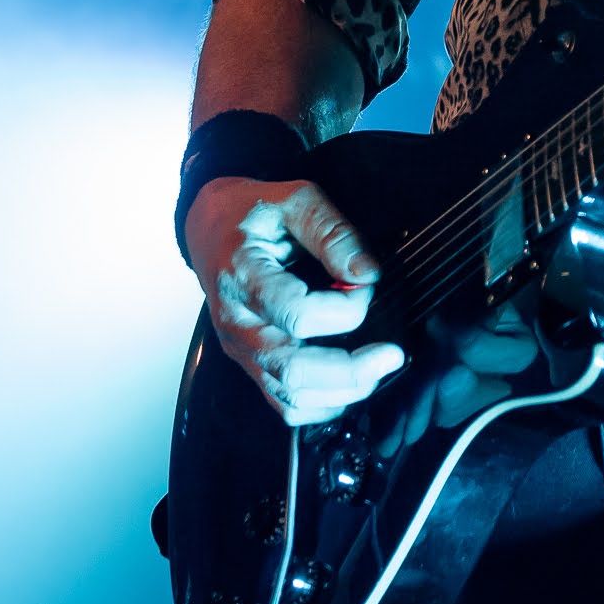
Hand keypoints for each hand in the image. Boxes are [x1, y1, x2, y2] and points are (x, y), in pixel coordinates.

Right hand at [188, 175, 405, 425]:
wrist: (210, 227)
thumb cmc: (253, 212)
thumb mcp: (295, 199)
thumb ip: (332, 233)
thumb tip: (366, 273)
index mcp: (242, 276)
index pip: (297, 314)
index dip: (343, 308)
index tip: (366, 286)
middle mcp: (236, 322)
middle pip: (292, 368)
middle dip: (351, 370)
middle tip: (392, 355)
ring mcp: (240, 348)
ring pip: (289, 394)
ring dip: (342, 392)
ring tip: (378, 370)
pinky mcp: (249, 363)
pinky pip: (284, 404)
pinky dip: (321, 404)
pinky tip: (350, 385)